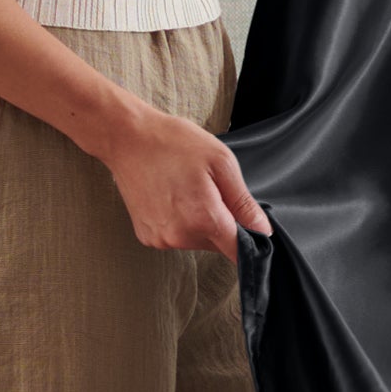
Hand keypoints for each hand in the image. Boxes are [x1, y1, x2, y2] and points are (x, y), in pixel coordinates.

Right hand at [98, 105, 272, 257]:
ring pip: (198, 241)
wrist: (128, 139)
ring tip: (189, 190)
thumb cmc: (174, 143)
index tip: (251, 226)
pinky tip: (174, 198)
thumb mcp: (222, 163)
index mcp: (202, 219)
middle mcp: (179, 236)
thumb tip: (263, 231)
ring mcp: (160, 239)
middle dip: (225, 223)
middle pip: (219, 245)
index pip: (238, 252)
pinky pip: (177, 237)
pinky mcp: (147, 237)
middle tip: (212, 190)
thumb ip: (244, 203)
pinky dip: (182, 223)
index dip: (251, 240)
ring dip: (203, 223)